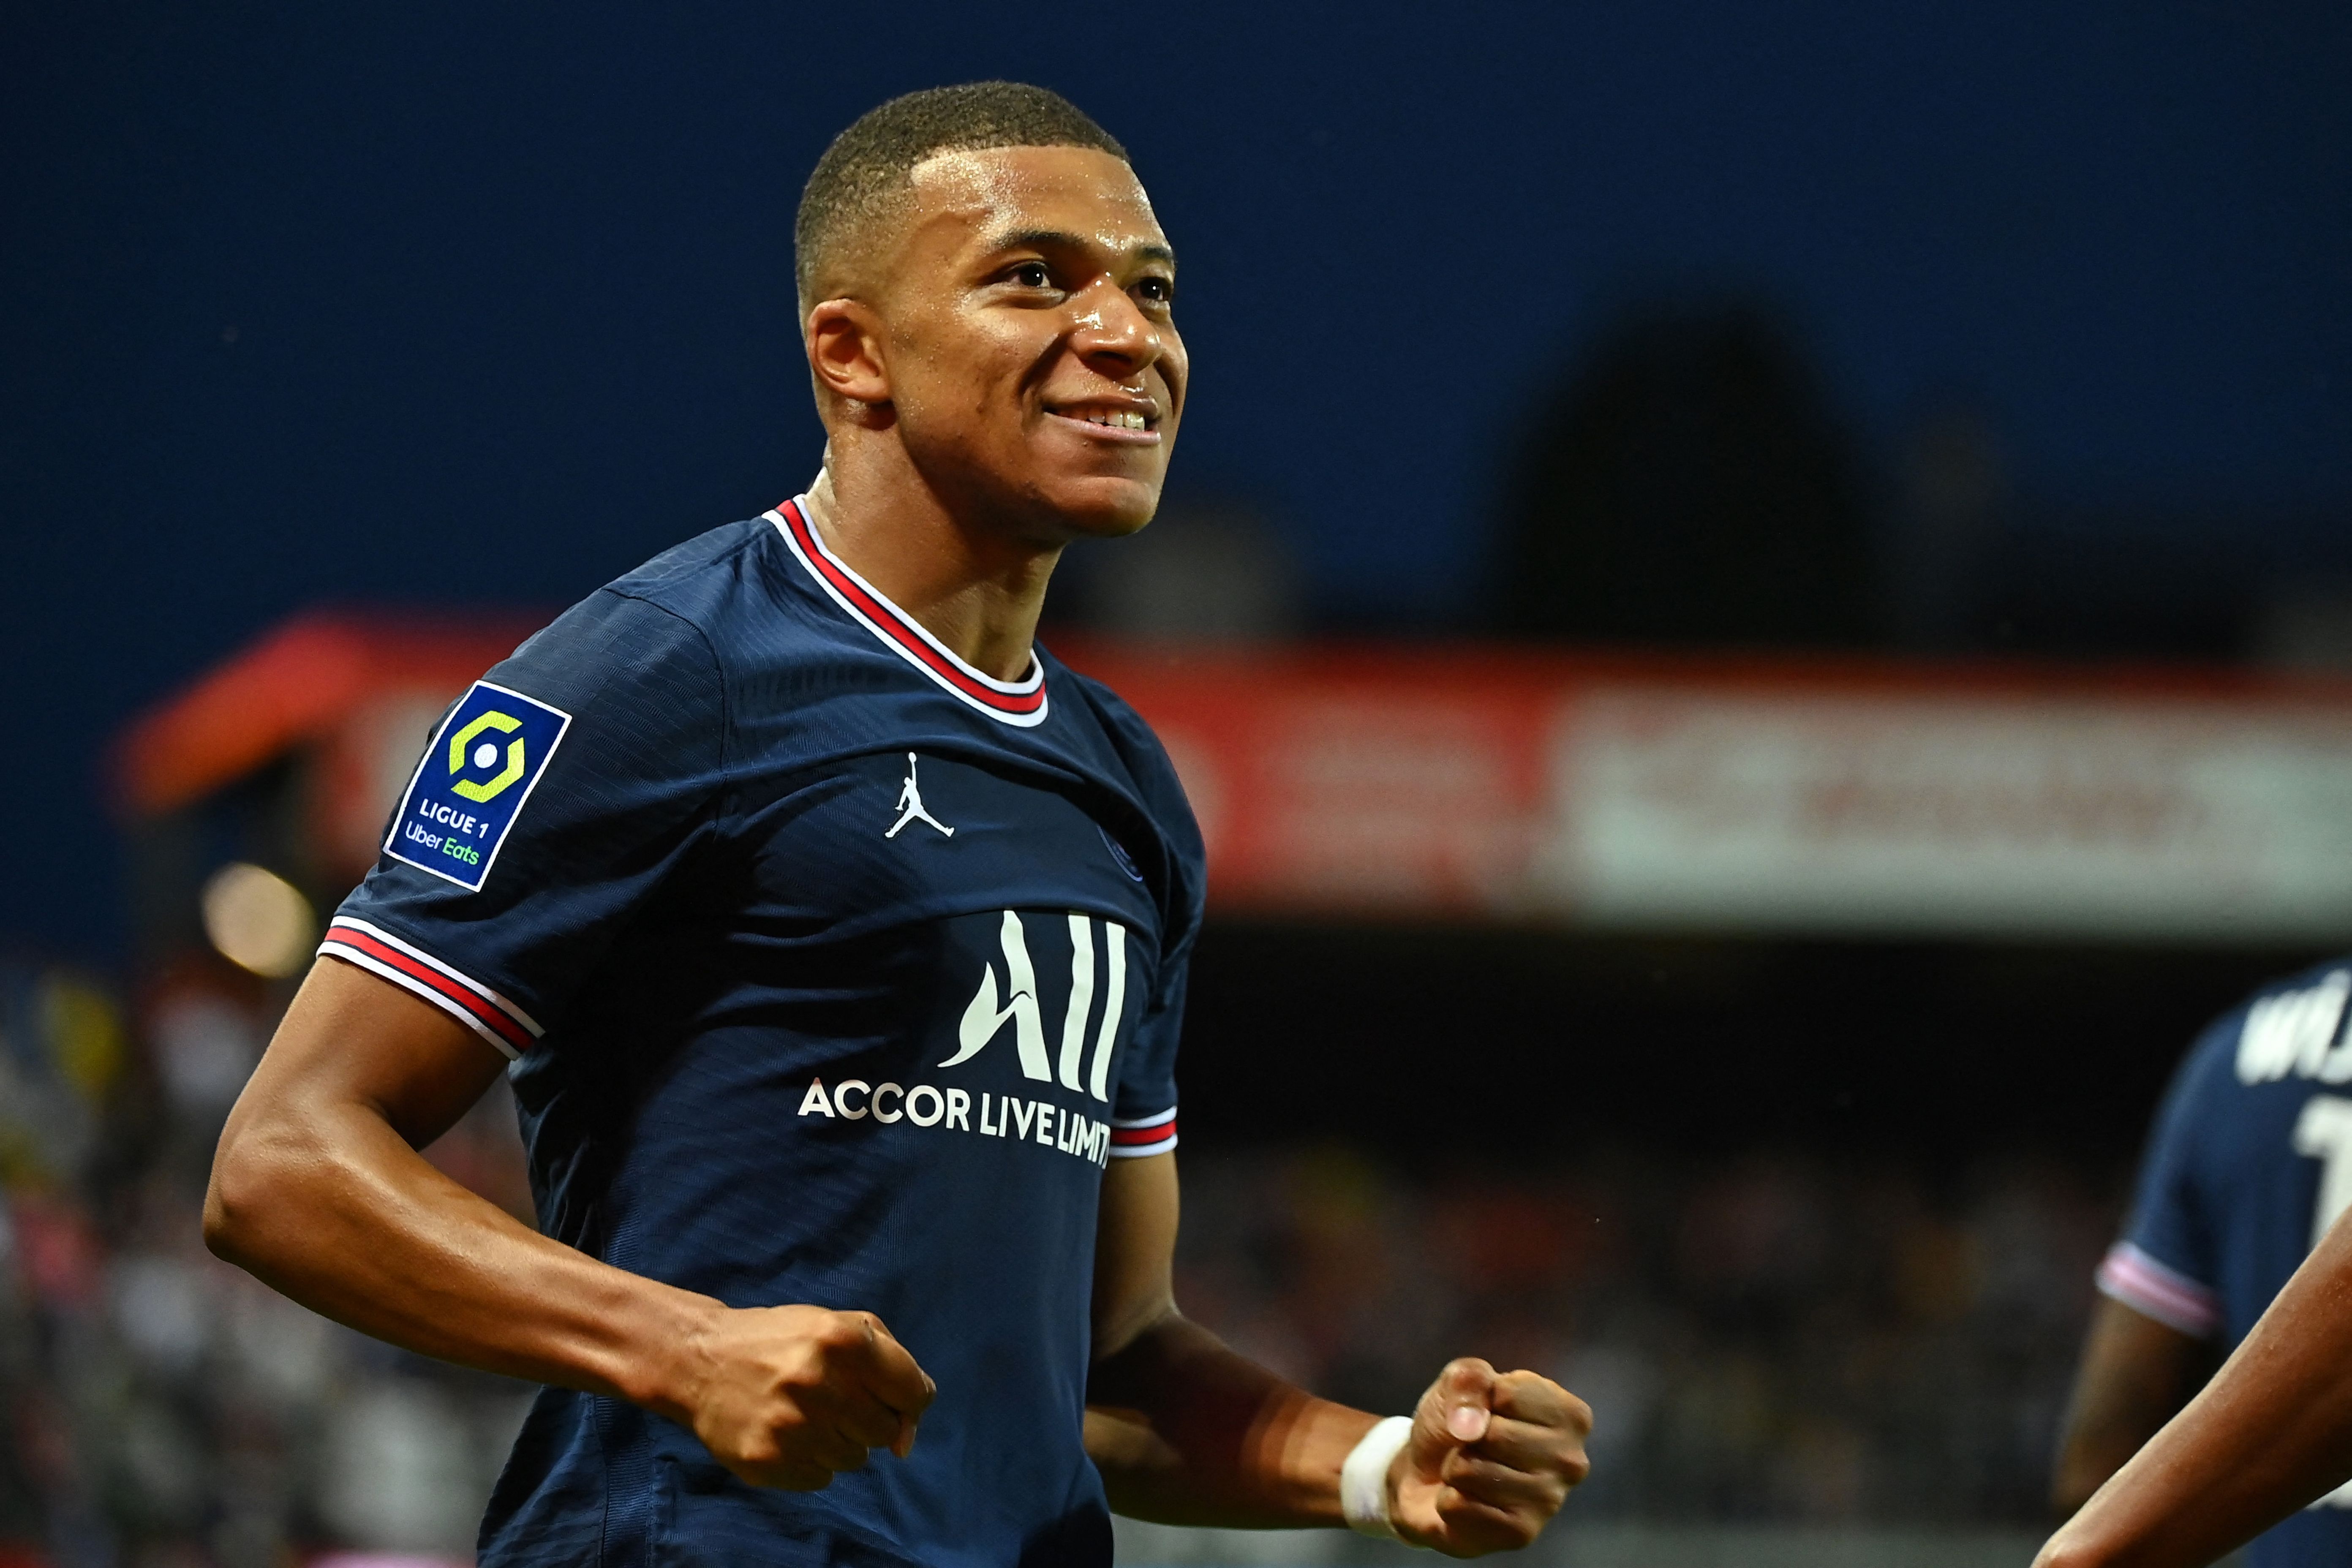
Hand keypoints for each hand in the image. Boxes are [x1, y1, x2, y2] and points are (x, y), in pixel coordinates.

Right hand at [667, 1303, 935, 1489]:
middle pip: (886, 1432)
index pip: (914, 1394)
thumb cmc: (782, 1341)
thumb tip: (907, 1439)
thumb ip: (893, 1366)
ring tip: (806, 1414)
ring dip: (838, 1441)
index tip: (888, 1398)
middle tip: (836, 1402)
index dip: (907, 1400)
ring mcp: (792, 1427)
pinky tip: (786, 1433)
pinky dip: (810, 1461)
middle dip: (869, 1419)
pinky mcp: (768, 1461)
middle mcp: (821, 1383)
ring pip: (854, 1460)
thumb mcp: (839, 1325)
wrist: (702, 1361)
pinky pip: (820, 1479)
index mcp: (845, 1340)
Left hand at [1388, 1358, 1590, 1555]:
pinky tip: (1467, 1500)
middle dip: (1466, 1437)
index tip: (1488, 1411)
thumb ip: (1470, 1380)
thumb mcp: (1461, 1379)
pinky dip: (1448, 1501)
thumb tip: (1471, 1426)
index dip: (1482, 1399)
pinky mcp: (1520, 1534)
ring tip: (1470, 1473)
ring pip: (1469, 1470)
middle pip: (1493, 1435)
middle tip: (1475, 1446)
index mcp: (1570, 1415)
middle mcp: (1571, 1461)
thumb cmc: (1457, 1420)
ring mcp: (1549, 1502)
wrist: (1428, 1473)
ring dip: (1455, 1468)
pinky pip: (1458, 1505)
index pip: (1509, 1394)